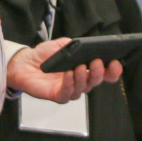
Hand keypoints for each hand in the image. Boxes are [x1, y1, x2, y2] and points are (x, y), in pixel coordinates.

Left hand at [6, 36, 121, 102]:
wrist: (25, 62)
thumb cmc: (45, 55)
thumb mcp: (63, 45)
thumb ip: (77, 45)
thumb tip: (88, 45)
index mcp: (85, 70)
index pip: (104, 73)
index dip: (112, 71)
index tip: (116, 63)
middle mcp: (80, 81)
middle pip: (96, 82)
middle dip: (99, 73)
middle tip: (97, 62)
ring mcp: (70, 90)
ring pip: (83, 89)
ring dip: (84, 78)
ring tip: (81, 67)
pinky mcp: (57, 95)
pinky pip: (67, 93)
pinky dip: (70, 84)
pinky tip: (69, 74)